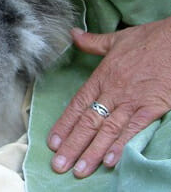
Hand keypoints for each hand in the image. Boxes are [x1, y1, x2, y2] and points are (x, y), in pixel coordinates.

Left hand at [47, 16, 170, 177]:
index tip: (52, 142)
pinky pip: (134, 130)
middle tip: (59, 164)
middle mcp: (113, 91)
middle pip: (88, 122)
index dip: (64, 124)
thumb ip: (92, 42)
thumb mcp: (116, 39)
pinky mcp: (152, 107)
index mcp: (102, 76)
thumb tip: (72, 34)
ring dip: (92, 151)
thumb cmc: (148, 39)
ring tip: (80, 170)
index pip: (77, 104)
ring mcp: (132, 101)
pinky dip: (121, 145)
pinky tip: (110, 161)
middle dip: (73, 145)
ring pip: (107, 130)